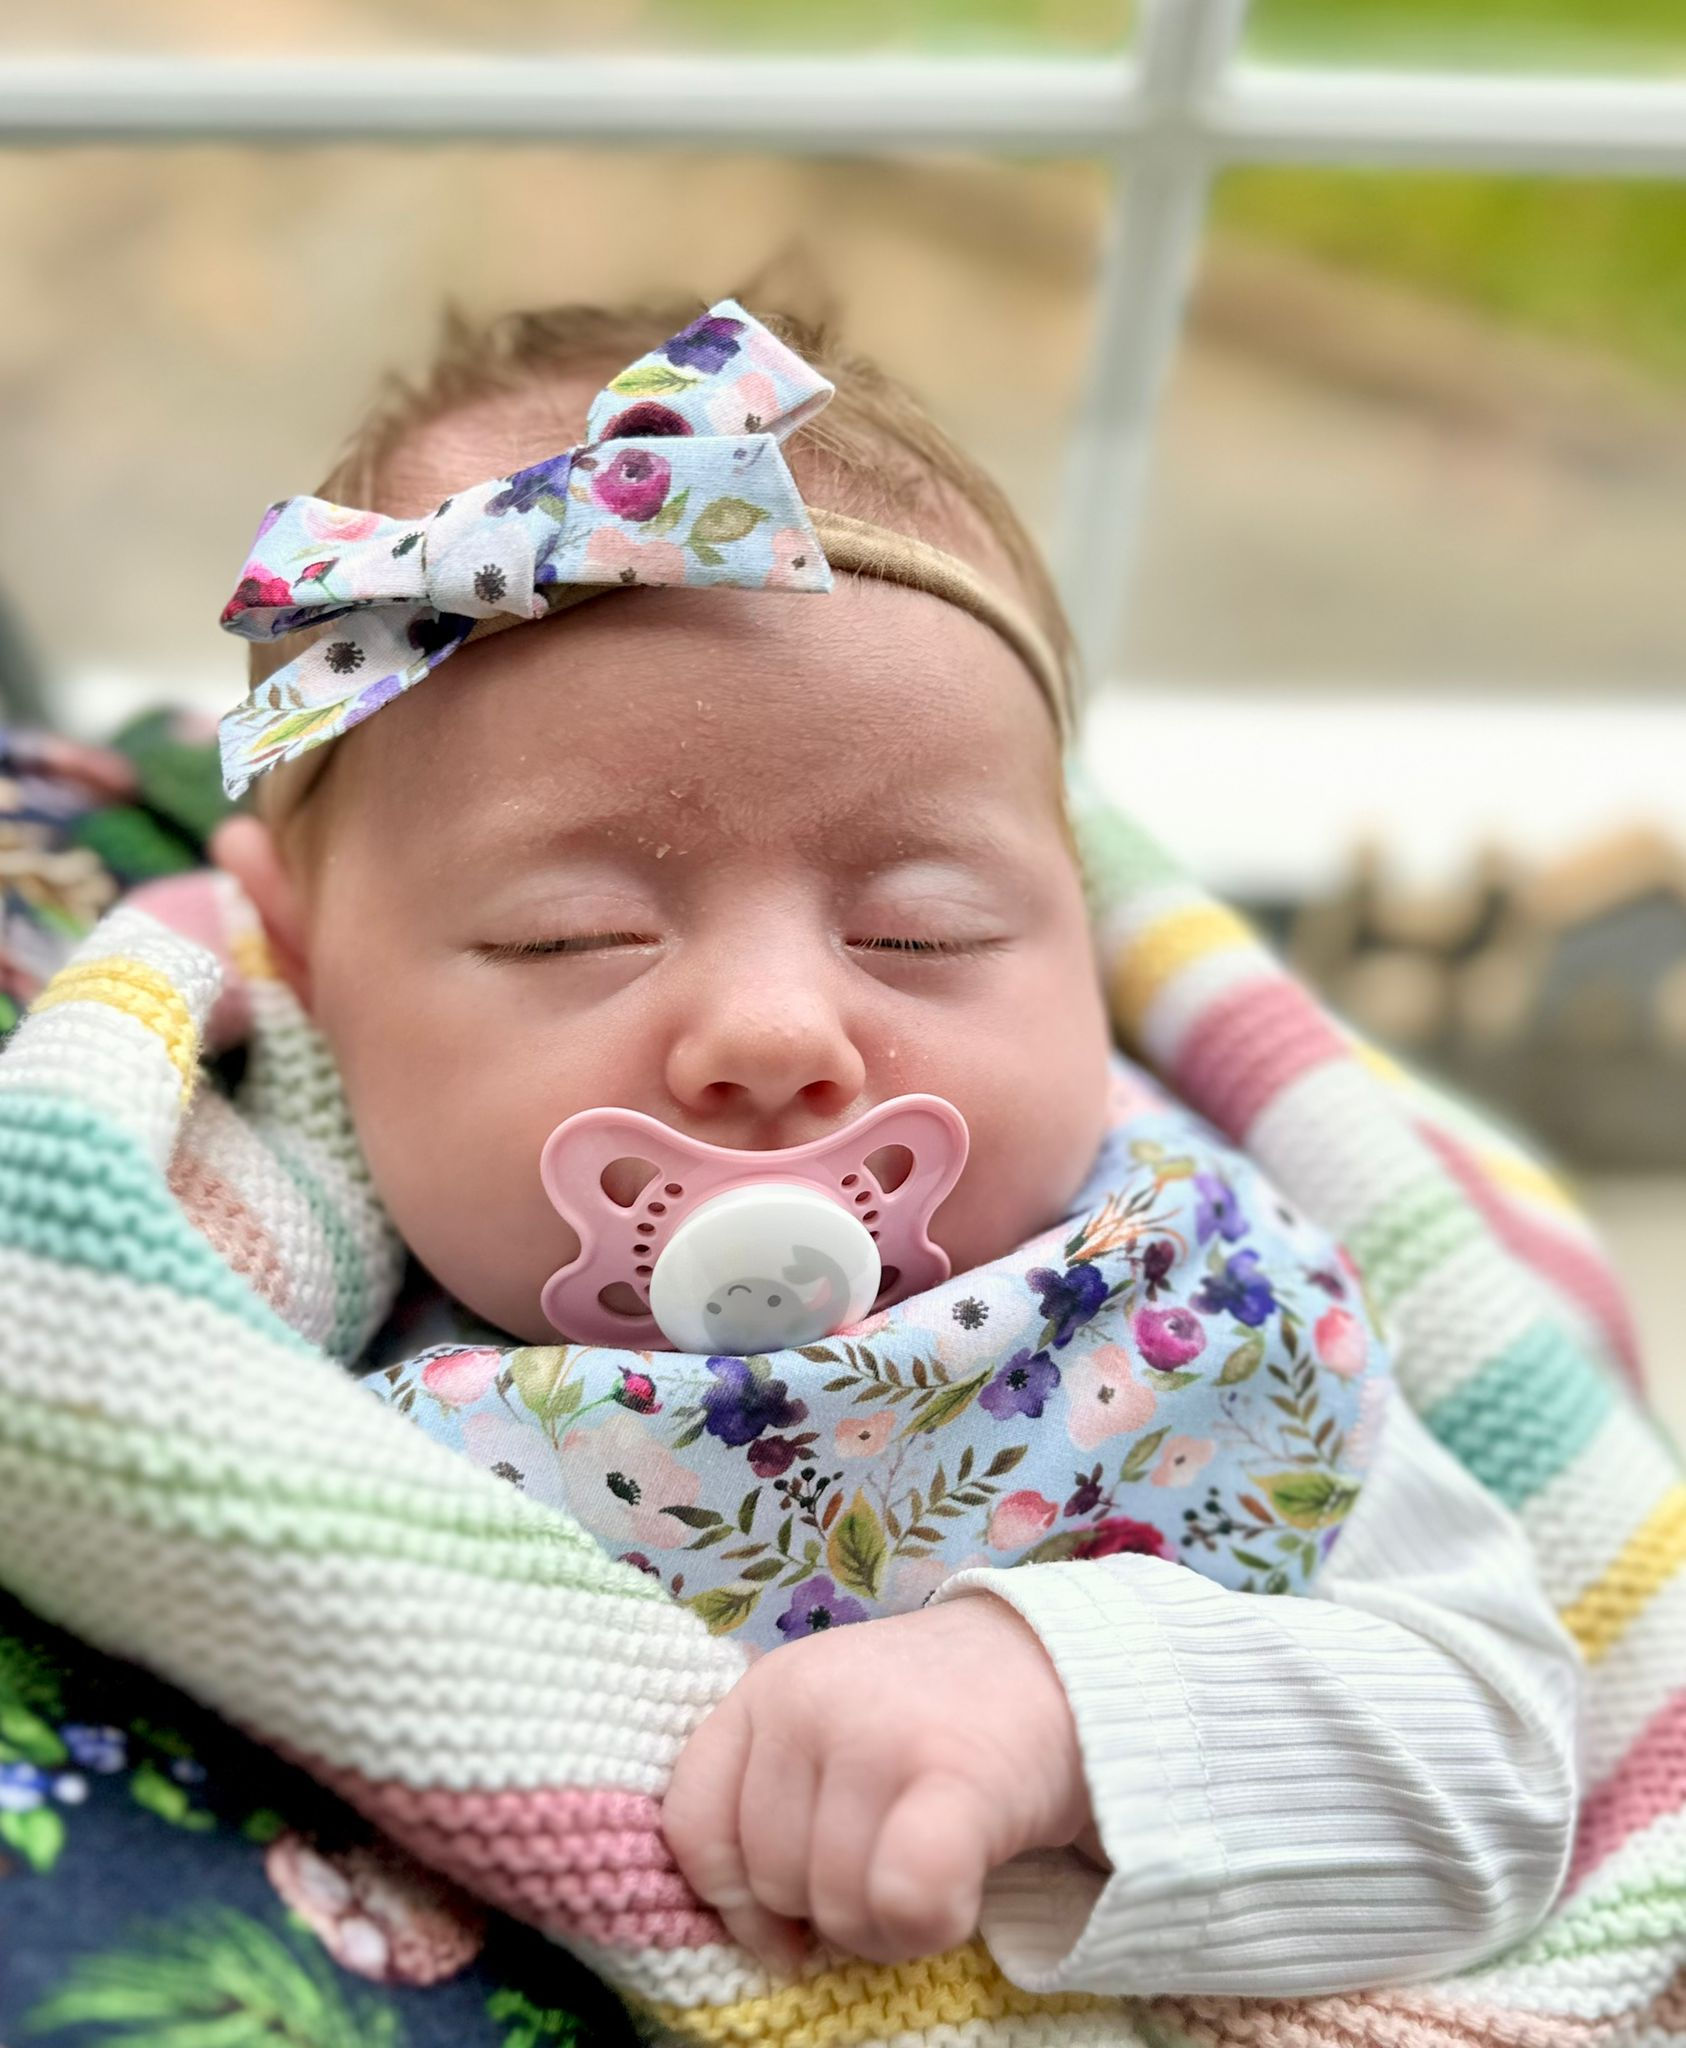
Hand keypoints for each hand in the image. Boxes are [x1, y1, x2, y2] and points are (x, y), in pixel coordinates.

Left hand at [661, 1592, 1090, 1972]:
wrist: (1067, 1664)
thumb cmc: (936, 1716)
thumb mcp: (828, 1725)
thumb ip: (772, 1798)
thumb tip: (760, 1937)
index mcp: (766, 1689)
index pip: (694, 1828)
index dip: (735, 1900)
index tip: (788, 1917)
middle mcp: (808, 1701)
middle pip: (771, 1883)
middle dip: (831, 1908)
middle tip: (892, 1865)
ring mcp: (878, 1733)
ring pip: (838, 1908)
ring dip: (889, 1926)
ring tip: (933, 1869)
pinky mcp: (955, 1775)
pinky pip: (905, 1901)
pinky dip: (928, 1926)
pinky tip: (959, 1895)